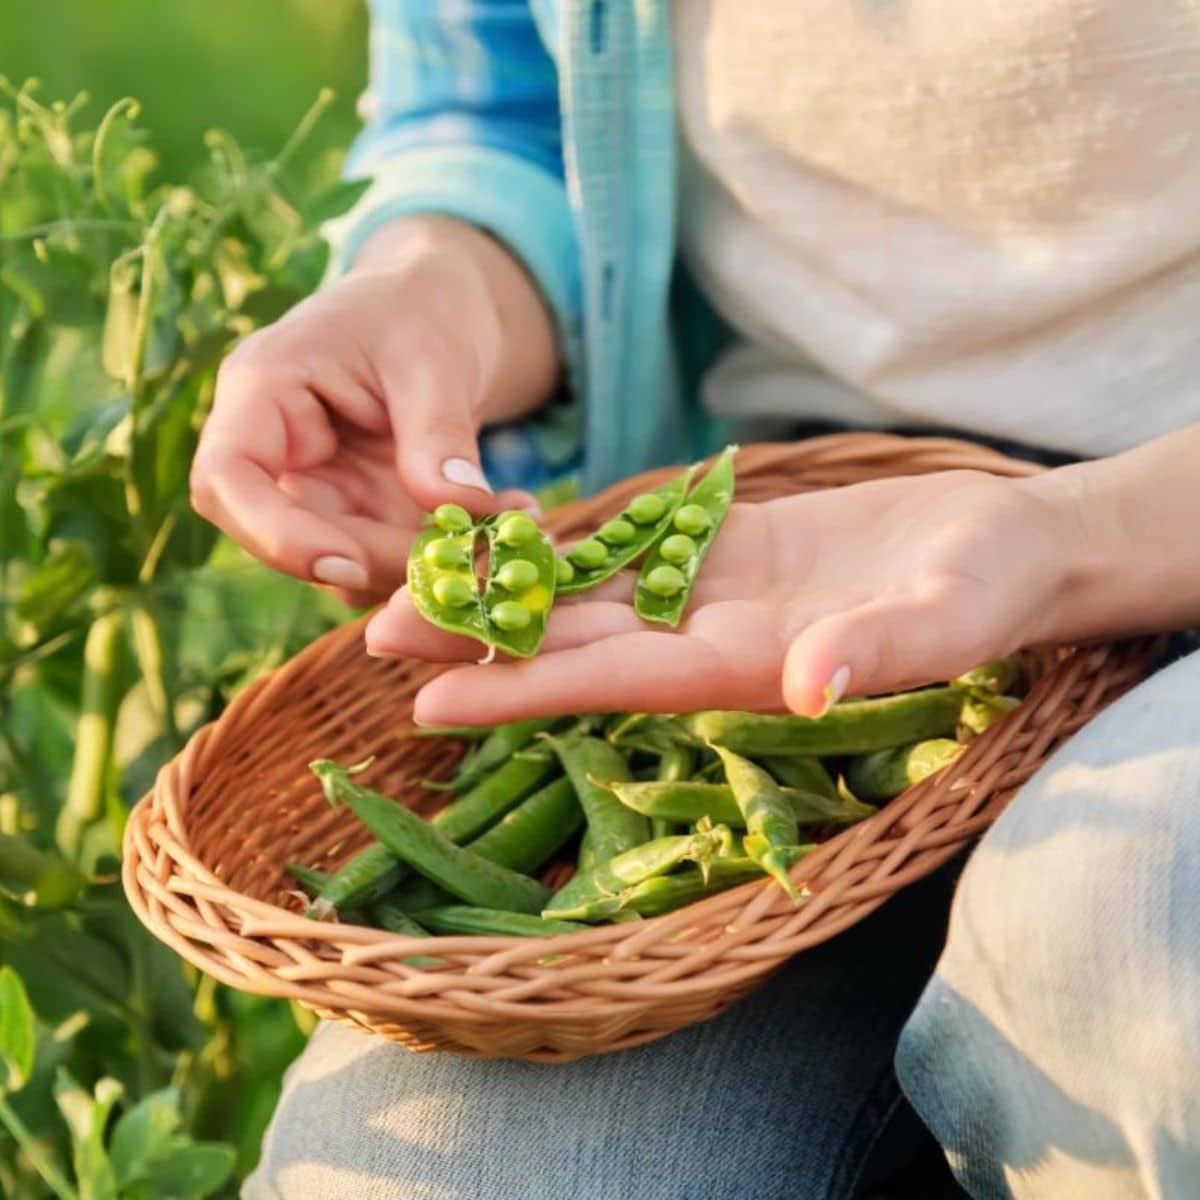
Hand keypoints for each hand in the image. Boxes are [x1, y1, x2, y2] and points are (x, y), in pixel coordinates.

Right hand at [189, 216, 558, 604]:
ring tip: (499, 535)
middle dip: (372, 561)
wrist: (442, 310)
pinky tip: (500, 526)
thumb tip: (458, 507)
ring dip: (415, 568)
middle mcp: (277, 450)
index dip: (271, 535)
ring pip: (341, 562)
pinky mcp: (360, 514)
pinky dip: (440, 559)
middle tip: (457, 558)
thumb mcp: (434, 357)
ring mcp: (318, 487)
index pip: (226, 478)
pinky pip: (384, 559)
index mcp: (263, 391)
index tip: (343, 564)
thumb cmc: (422, 308)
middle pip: (289, 537)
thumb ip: (439, 432)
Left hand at [366, 468, 1078, 722]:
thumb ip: (880, 652)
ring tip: (413, 576)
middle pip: (573, 644)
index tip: (425, 701)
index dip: (519, 693)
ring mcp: (712, 595)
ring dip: (503, 589)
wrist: (1005, 551)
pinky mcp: (724, 549)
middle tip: (371, 630)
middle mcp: (709, 640)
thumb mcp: (946, 616)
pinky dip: (566, 541)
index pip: (610, 685)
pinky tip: (503, 532)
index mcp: (743, 669)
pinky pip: (629, 546)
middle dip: (476, 641)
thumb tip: (813, 684)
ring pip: (588, 592)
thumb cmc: (988, 589)